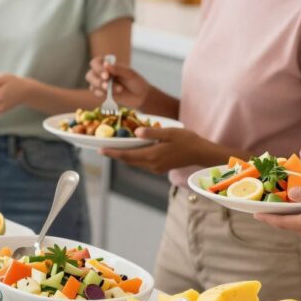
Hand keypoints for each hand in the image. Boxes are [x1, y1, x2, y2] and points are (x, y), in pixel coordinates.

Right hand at [85, 56, 148, 107]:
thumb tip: (106, 65)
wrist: (141, 97)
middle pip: (90, 74)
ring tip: (118, 89)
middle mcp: (102, 73)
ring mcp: (101, 83)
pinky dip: (101, 93)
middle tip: (107, 85)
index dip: (98, 68)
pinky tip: (109, 95)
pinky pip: (95, 93)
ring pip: (92, 84)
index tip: (106, 74)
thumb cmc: (136, 82)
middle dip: (97, 80)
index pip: (96, 62)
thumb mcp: (130, 74)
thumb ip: (118, 69)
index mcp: (108, 64)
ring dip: (102, 87)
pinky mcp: (102, 93)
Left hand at [100, 127, 217, 173]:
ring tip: (114, 148)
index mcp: (152, 156)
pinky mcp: (159, 168)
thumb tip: (136, 133)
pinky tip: (132, 149)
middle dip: (115, 155)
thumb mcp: (170, 132)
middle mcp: (152, 165)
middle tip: (102, 148)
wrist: (201, 153)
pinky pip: (142, 163)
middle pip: (128, 160)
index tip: (100, 150)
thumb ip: (152, 133)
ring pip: (134, 162)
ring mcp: (156, 168)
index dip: (112, 153)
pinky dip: (134, 157)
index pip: (127, 155)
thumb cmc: (187, 140)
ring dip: (124, 156)